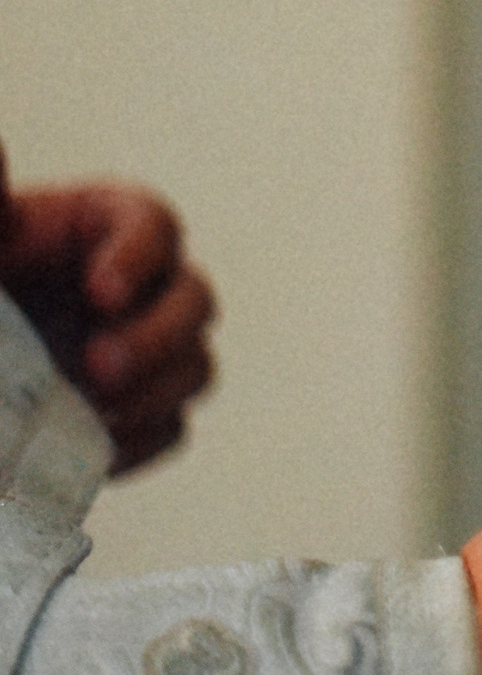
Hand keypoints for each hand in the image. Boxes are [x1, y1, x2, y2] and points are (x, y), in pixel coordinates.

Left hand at [0, 143, 217, 473]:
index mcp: (107, 227)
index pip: (154, 225)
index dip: (139, 257)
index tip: (99, 291)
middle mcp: (143, 286)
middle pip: (194, 300)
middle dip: (156, 336)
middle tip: (97, 366)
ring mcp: (147, 349)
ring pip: (195, 366)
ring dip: (154, 391)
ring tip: (93, 410)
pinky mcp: (136, 409)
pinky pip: (169, 428)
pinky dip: (139, 441)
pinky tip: (94, 449)